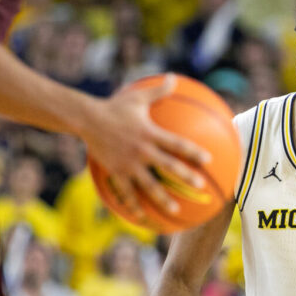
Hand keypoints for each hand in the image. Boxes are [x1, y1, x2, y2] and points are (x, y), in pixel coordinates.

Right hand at [82, 74, 210, 219]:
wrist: (86, 119)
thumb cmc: (114, 107)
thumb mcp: (137, 97)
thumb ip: (158, 90)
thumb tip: (173, 78)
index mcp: (150, 133)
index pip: (176, 144)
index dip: (193, 152)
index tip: (208, 160)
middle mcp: (142, 150)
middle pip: (168, 166)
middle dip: (186, 177)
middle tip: (201, 187)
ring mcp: (128, 164)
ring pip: (149, 185)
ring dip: (163, 199)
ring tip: (176, 210)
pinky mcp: (115, 172)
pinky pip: (126, 192)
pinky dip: (134, 205)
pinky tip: (142, 216)